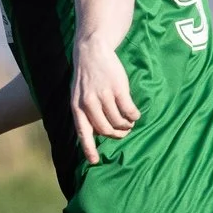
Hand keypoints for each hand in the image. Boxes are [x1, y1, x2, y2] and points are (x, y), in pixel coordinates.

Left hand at [69, 36, 139, 163]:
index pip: (83, 132)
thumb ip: (83, 111)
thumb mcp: (77, 94)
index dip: (89, 148)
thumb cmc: (86, 76)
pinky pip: (128, 110)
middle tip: (123, 132)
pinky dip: (133, 115)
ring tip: (129, 122)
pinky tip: (135, 114)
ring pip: (118, 121)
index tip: (94, 161)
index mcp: (77, 107)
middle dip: (116, 134)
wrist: (92, 51)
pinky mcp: (118, 89)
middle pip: (105, 129)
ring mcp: (104, 96)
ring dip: (126, 125)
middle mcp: (89, 103)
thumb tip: (94, 131)